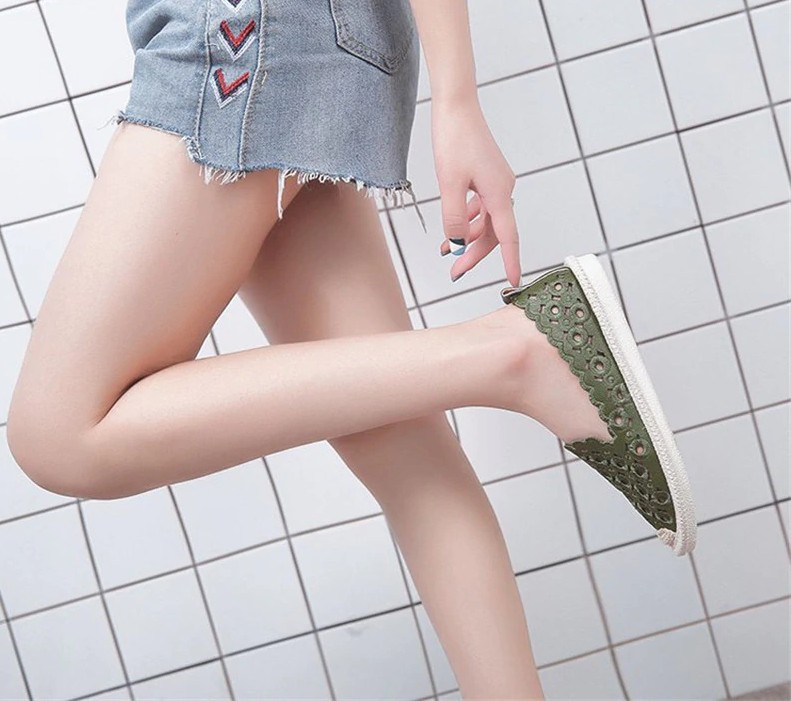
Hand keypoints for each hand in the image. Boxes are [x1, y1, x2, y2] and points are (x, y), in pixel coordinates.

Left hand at [432, 97, 521, 286]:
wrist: (456, 106)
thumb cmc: (454, 139)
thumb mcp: (449, 184)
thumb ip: (455, 218)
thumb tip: (458, 244)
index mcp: (498, 193)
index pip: (508, 237)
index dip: (510, 261)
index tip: (514, 281)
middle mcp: (502, 189)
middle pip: (494, 233)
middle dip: (474, 253)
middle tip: (455, 272)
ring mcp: (495, 183)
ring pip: (486, 222)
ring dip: (467, 238)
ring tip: (445, 251)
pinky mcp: (486, 176)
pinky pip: (480, 207)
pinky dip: (467, 220)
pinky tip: (451, 229)